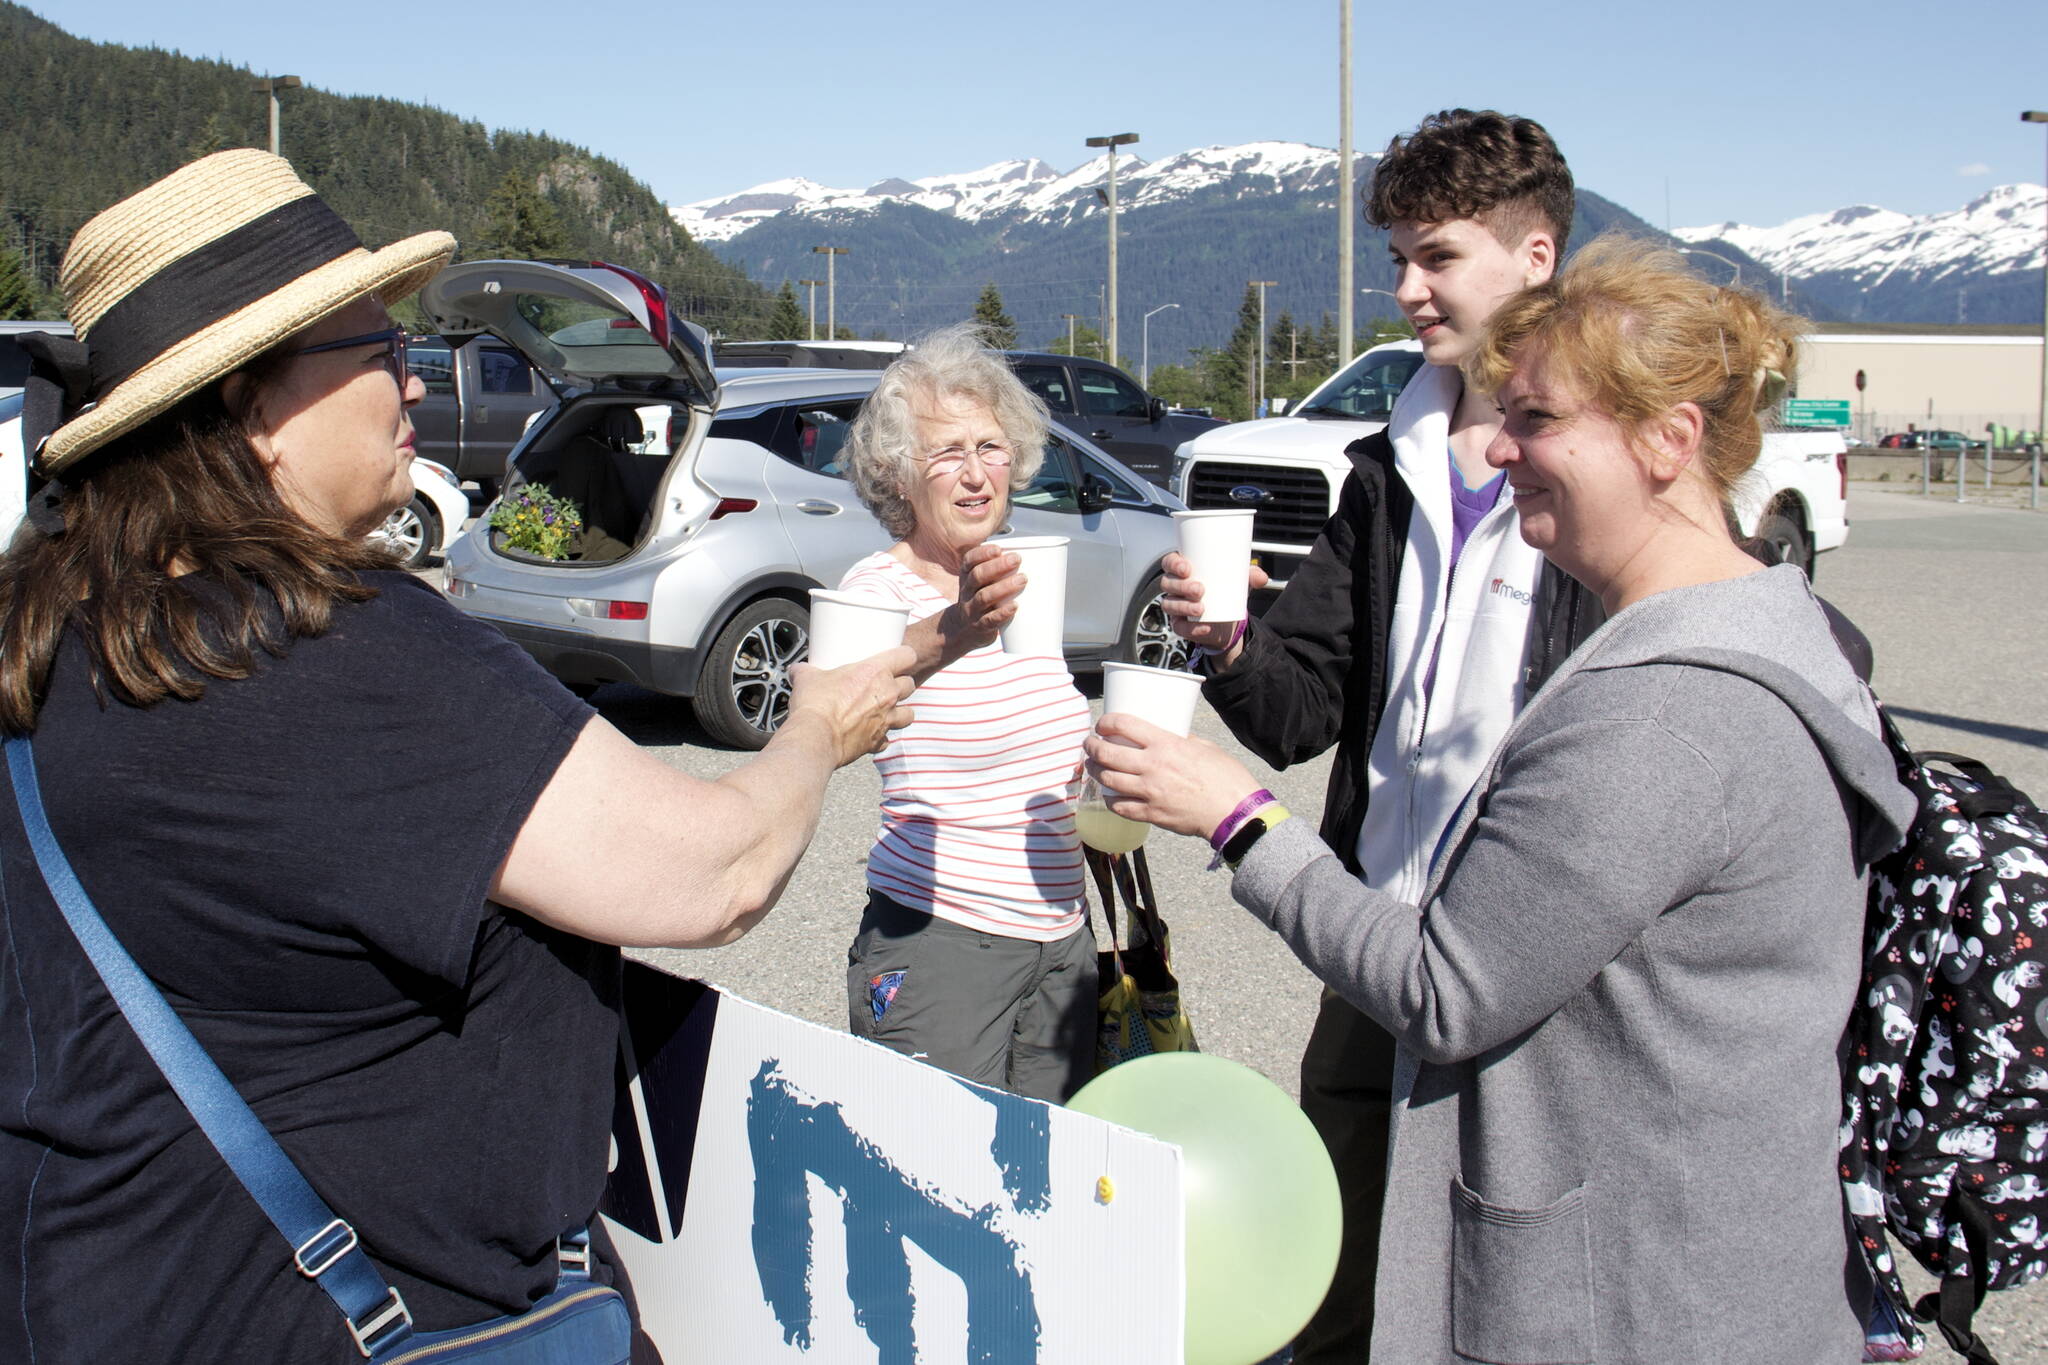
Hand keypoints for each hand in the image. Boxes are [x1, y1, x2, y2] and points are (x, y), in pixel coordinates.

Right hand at [786, 645, 916, 765]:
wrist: (815, 737)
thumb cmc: (815, 704)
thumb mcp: (807, 677)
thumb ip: (805, 670)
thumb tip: (797, 669)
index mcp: (875, 672)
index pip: (907, 656)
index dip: (904, 655)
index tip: (898, 658)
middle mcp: (887, 694)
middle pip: (909, 684)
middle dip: (901, 684)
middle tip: (886, 686)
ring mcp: (886, 719)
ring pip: (909, 713)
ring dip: (900, 712)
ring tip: (887, 711)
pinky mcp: (878, 740)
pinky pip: (888, 739)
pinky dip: (881, 737)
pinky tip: (870, 734)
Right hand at [934, 542, 1025, 658]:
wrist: (962, 630)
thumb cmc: (982, 599)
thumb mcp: (983, 583)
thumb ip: (1001, 569)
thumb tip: (1036, 554)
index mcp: (967, 577)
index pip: (969, 561)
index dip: (982, 553)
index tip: (999, 549)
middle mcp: (967, 591)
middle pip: (977, 576)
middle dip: (997, 566)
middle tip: (1017, 559)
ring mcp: (972, 610)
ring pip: (984, 597)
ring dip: (1004, 587)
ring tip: (1022, 579)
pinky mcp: (980, 627)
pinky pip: (989, 619)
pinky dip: (1003, 612)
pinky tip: (1015, 606)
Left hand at [1084, 712, 1262, 840]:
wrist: (1235, 813)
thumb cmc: (1226, 778)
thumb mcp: (1205, 748)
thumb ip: (1183, 741)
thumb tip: (1172, 738)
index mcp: (1166, 744)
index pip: (1124, 725)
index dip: (1106, 722)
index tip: (1102, 724)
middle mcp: (1152, 766)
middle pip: (1107, 753)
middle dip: (1091, 746)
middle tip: (1089, 744)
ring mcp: (1149, 792)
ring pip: (1108, 779)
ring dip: (1095, 771)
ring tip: (1093, 766)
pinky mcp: (1151, 814)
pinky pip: (1120, 807)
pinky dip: (1110, 799)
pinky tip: (1109, 794)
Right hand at [1159, 551, 1268, 652]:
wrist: (1228, 620)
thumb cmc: (1226, 592)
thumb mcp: (1238, 581)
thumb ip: (1251, 576)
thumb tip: (1262, 578)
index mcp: (1185, 571)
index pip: (1170, 563)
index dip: (1173, 564)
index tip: (1187, 568)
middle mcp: (1176, 588)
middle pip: (1168, 583)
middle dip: (1181, 586)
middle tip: (1200, 589)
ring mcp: (1176, 606)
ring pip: (1169, 604)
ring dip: (1183, 606)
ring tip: (1201, 608)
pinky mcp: (1181, 625)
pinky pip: (1179, 627)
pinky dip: (1190, 628)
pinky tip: (1203, 627)